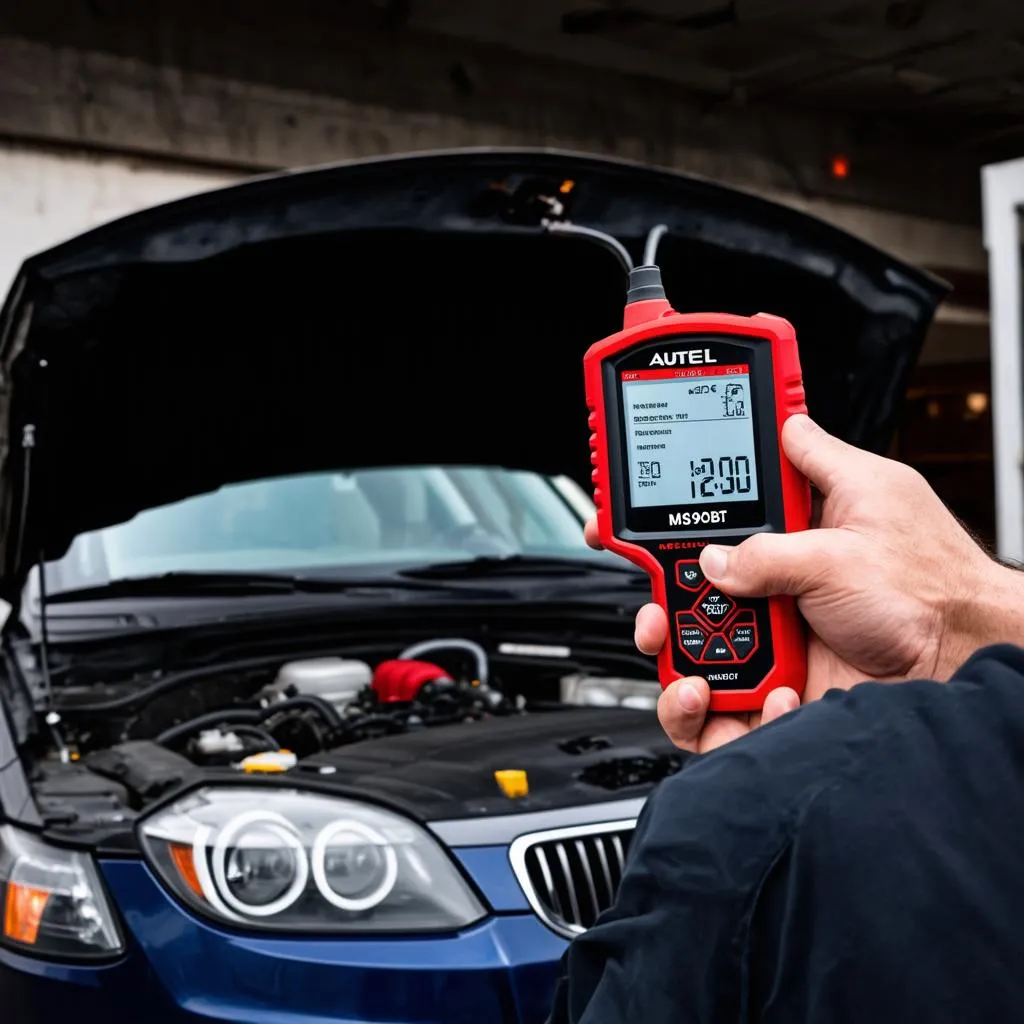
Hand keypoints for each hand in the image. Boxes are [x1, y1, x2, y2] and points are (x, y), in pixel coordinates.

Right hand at [585, 414, 1015, 753]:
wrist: (962, 664)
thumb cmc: (932, 585)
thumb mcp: (850, 535)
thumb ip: (771, 541)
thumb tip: (715, 549)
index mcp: (784, 528)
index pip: (703, 512)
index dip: (654, 514)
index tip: (613, 517)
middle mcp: (770, 581)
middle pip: (681, 591)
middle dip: (652, 605)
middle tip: (651, 613)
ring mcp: (770, 636)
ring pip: (688, 653)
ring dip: (677, 667)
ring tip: (696, 675)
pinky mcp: (774, 688)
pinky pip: (721, 714)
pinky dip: (724, 718)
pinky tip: (769, 702)